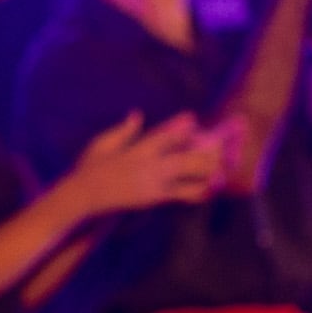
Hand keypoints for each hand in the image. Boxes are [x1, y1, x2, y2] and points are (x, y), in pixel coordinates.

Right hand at [68, 111, 223, 216]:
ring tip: (227, 162)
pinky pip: (183, 195)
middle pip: (188, 158)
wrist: (85, 196)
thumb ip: (123, 130)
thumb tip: (138, 114)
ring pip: (190, 176)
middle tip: (223, 143)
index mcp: (137, 150)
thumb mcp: (102, 143)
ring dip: (210, 169)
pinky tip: (213, 186)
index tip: (193, 117)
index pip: (164, 135)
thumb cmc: (90, 167)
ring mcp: (155, 184)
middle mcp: (150, 166)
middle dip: (209, 150)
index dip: (181, 125)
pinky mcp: (156, 198)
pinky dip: (200, 190)